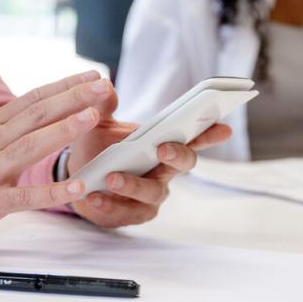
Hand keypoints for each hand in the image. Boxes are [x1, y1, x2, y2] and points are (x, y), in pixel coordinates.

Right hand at [0, 71, 114, 247]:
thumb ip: (10, 127)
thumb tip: (44, 112)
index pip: (34, 99)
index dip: (65, 86)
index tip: (94, 76)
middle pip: (37, 114)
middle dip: (72, 98)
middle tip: (104, 87)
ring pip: (30, 145)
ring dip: (63, 130)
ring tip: (92, 119)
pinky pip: (25, 196)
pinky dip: (53, 192)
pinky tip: (79, 188)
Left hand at [68, 118, 231, 227]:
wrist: (77, 182)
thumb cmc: (98, 150)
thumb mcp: (98, 125)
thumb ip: (102, 107)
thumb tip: (105, 86)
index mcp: (163, 146)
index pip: (192, 138)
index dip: (210, 134)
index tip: (225, 128)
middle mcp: (164, 172)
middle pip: (184, 164)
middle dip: (178, 155)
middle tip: (163, 148)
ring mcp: (152, 196)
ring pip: (154, 192)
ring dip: (134, 185)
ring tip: (112, 178)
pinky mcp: (133, 215)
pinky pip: (126, 213)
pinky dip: (109, 204)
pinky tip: (94, 196)